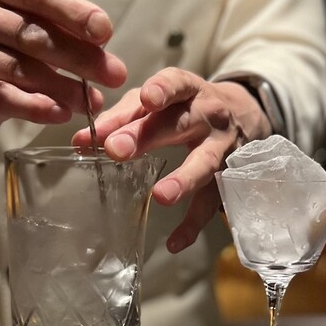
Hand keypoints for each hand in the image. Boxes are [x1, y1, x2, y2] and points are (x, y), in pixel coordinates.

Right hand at [0, 0, 126, 132]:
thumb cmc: (12, 35)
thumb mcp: (37, 18)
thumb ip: (64, 23)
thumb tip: (101, 40)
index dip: (74, 13)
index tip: (105, 33)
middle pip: (30, 34)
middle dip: (78, 57)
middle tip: (114, 75)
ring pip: (18, 69)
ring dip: (62, 88)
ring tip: (91, 101)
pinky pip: (0, 96)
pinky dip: (33, 107)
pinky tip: (59, 113)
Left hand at [72, 67, 272, 252]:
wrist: (243, 115)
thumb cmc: (184, 106)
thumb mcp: (157, 101)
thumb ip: (120, 117)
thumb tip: (81, 140)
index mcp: (188, 90)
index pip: (177, 83)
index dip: (163, 89)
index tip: (147, 99)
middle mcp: (209, 115)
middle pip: (181, 124)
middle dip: (149, 136)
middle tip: (117, 150)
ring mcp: (222, 148)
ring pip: (205, 164)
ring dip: (183, 180)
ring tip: (160, 196)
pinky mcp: (228, 178)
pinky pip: (211, 204)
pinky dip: (193, 224)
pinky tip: (174, 242)